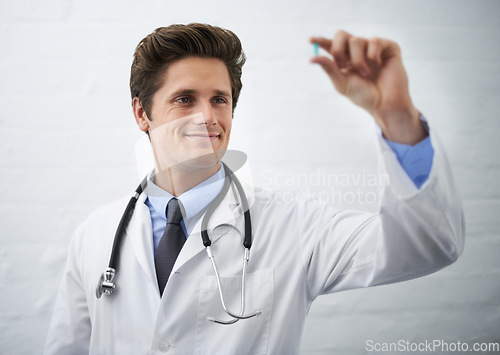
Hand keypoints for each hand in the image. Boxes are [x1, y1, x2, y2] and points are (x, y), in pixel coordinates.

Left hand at [311, 31, 426, 144]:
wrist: (385, 104)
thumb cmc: (364, 96)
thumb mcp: (342, 83)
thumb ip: (329, 69)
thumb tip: (311, 58)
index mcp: (344, 59)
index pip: (330, 45)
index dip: (320, 40)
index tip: (311, 40)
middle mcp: (357, 51)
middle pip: (341, 35)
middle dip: (338, 49)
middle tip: (342, 64)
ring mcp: (372, 48)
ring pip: (356, 40)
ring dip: (358, 60)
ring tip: (365, 74)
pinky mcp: (388, 47)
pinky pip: (375, 41)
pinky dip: (373, 55)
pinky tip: (378, 66)